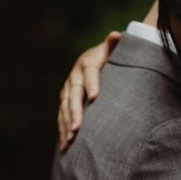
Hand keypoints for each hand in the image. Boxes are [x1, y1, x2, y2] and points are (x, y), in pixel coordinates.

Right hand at [57, 31, 121, 150]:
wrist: (98, 61)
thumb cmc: (112, 59)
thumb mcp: (114, 51)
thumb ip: (116, 45)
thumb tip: (117, 35)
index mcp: (88, 63)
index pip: (89, 74)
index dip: (92, 84)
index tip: (95, 97)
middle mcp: (74, 76)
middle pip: (73, 94)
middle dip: (75, 111)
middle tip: (77, 127)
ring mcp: (68, 89)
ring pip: (64, 107)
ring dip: (66, 123)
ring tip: (70, 139)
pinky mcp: (66, 100)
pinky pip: (62, 116)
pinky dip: (63, 130)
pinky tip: (66, 144)